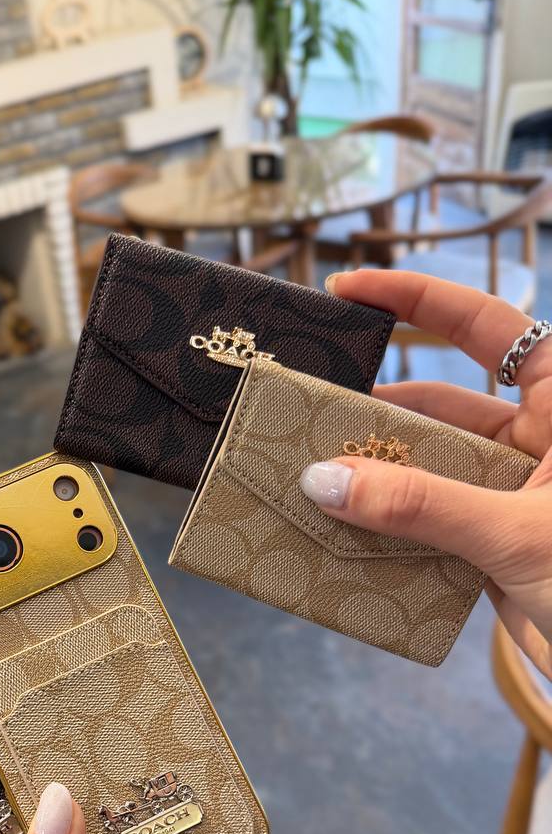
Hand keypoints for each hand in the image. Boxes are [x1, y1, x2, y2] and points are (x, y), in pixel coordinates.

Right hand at [298, 269, 551, 676]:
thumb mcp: (519, 534)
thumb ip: (421, 506)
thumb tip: (325, 480)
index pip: (487, 327)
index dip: (416, 300)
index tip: (347, 288)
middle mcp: (537, 440)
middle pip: (440, 402)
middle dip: (374, 406)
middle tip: (305, 408)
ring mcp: (511, 494)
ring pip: (427, 468)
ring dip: (373, 477)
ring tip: (309, 476)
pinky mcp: (492, 545)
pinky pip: (427, 523)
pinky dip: (386, 528)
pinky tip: (340, 531)